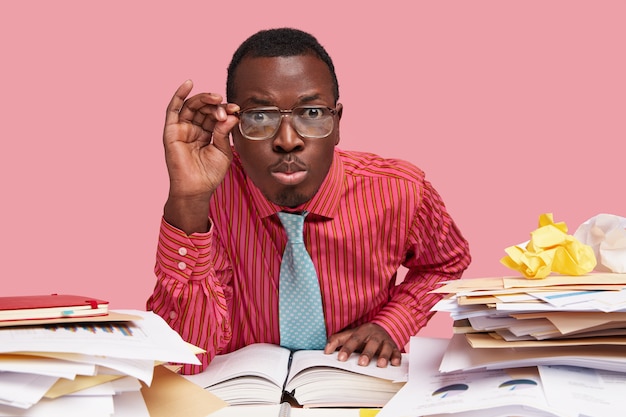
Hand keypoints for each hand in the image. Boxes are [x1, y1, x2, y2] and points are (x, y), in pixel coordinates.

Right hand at [162, 80, 239, 232]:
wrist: (196, 189)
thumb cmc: (210, 174)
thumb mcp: (223, 151)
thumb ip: (224, 132)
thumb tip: (231, 115)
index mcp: (208, 134)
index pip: (217, 115)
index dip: (226, 110)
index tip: (237, 110)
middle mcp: (195, 129)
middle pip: (205, 109)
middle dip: (217, 105)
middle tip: (227, 108)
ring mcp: (182, 129)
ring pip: (192, 106)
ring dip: (204, 99)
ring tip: (216, 99)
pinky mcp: (172, 131)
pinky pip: (173, 109)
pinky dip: (179, 94)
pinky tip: (188, 83)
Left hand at [324, 323, 401, 367]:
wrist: (382, 329)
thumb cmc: (363, 335)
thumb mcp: (350, 335)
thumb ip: (337, 341)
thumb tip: (326, 351)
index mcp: (362, 330)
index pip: (353, 339)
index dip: (347, 348)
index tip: (341, 359)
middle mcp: (375, 335)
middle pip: (371, 343)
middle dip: (367, 353)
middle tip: (362, 363)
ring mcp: (385, 341)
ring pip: (385, 347)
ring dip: (383, 356)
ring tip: (380, 365)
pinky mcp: (394, 348)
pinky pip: (397, 352)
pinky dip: (396, 358)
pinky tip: (395, 363)